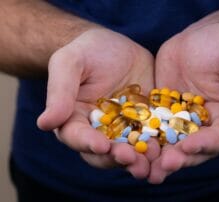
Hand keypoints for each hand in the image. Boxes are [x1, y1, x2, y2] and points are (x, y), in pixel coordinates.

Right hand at [37, 28, 159, 178]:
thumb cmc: (87, 52)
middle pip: (106, 152)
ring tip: (154, 161)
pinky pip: (154, 136)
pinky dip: (162, 144)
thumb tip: (44, 123)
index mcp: (77, 120)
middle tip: (131, 159)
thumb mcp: (69, 63)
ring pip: (132, 149)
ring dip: (142, 159)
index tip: (101, 145)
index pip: (78, 137)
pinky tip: (171, 147)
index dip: (88, 143)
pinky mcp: (146, 122)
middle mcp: (100, 131)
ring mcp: (126, 128)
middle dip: (118, 157)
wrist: (114, 46)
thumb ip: (59, 92)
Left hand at [149, 23, 218, 182]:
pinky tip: (132, 147)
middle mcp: (205, 127)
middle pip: (195, 149)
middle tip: (165, 165)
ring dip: (160, 158)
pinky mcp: (162, 115)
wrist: (198, 38)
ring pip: (172, 144)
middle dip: (180, 158)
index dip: (207, 144)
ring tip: (147, 169)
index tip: (190, 146)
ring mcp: (182, 122)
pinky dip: (144, 139)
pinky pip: (153, 129)